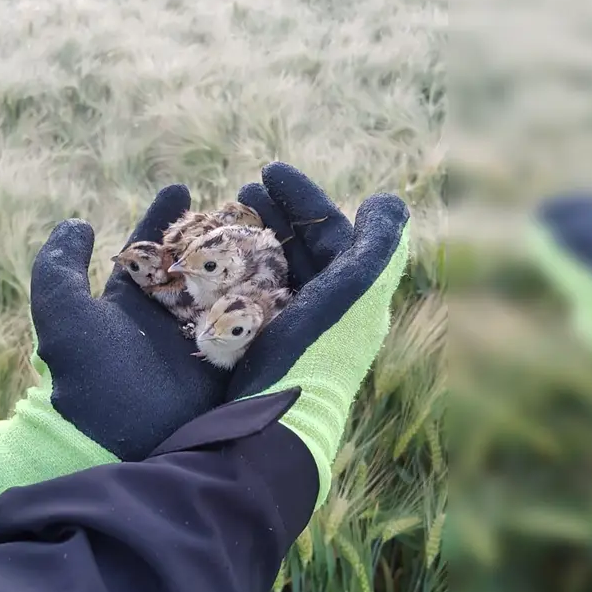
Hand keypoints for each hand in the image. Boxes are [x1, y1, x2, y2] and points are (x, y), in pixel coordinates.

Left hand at [0, 183, 288, 494]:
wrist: (116, 447)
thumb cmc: (85, 380)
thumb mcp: (62, 314)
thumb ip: (58, 266)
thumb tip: (77, 223)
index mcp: (129, 305)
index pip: (149, 250)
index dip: (162, 217)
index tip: (179, 187)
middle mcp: (165, 322)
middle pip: (195, 265)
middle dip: (215, 232)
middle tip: (239, 200)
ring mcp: (199, 344)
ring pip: (228, 289)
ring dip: (247, 258)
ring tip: (267, 224)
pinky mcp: (229, 368)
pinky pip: (253, 325)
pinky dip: (269, 298)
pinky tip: (288, 269)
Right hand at [222, 162, 412, 505]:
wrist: (275, 422)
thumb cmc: (318, 350)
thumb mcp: (357, 289)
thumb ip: (378, 242)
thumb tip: (388, 200)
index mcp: (353, 300)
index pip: (333, 233)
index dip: (305, 197)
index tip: (268, 168)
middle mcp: (324, 318)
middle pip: (301, 252)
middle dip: (274, 216)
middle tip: (241, 190)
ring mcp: (287, 337)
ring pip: (271, 274)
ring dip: (249, 241)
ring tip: (221, 217)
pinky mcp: (252, 354)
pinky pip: (242, 302)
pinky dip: (227, 274)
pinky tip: (203, 262)